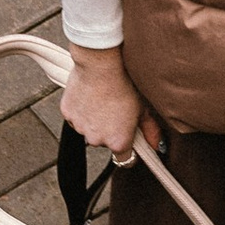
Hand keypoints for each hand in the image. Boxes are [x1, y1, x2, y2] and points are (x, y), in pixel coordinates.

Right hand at [62, 45, 161, 160]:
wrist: (101, 64)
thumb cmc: (125, 84)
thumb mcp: (143, 108)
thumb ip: (150, 131)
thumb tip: (157, 145)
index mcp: (118, 142)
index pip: (124, 159)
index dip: (128, 149)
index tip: (129, 140)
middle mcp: (97, 140)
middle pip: (105, 142)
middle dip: (110, 130)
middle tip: (116, 110)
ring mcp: (80, 128)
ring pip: (88, 129)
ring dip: (94, 121)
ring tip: (103, 100)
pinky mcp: (67, 114)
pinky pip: (76, 117)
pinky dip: (81, 110)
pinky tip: (90, 95)